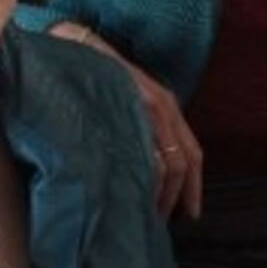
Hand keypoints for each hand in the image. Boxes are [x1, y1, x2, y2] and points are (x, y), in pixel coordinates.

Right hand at [53, 23, 203, 218]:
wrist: (73, 45)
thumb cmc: (98, 78)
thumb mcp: (128, 104)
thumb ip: (140, 131)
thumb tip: (145, 174)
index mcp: (167, 106)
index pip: (192, 153)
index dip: (193, 187)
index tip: (189, 214)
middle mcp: (163, 106)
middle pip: (183, 162)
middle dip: (177, 197)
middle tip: (162, 222)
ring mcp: (144, 105)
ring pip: (163, 162)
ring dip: (157, 193)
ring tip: (144, 214)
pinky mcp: (124, 106)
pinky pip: (139, 149)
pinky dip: (139, 175)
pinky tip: (129, 190)